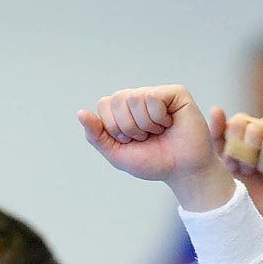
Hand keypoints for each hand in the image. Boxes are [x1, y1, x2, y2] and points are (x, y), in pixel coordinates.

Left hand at [77, 84, 237, 211]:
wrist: (181, 171)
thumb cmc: (153, 162)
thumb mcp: (117, 154)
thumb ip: (96, 135)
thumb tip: (80, 113)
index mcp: (124, 109)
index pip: (104, 104)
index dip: (114, 128)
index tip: (131, 141)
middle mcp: (139, 97)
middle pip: (117, 100)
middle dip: (128, 127)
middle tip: (146, 137)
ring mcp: (157, 93)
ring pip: (134, 98)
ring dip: (144, 125)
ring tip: (158, 131)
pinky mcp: (175, 93)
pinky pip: (152, 97)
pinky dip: (157, 118)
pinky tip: (169, 124)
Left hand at [214, 112, 262, 231]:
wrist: (251, 220)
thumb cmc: (233, 194)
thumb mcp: (219, 165)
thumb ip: (216, 137)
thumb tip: (216, 109)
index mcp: (242, 135)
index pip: (240, 121)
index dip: (234, 140)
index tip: (229, 163)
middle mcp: (262, 134)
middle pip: (256, 126)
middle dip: (248, 152)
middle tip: (246, 171)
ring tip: (261, 173)